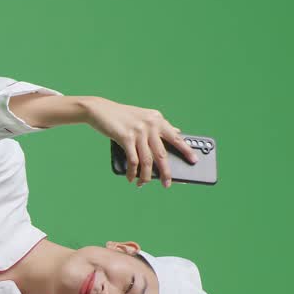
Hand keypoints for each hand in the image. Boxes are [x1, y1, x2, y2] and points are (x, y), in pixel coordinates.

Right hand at [84, 97, 200, 187]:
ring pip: (147, 160)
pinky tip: (131, 177)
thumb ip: (160, 125)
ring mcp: (138, 131)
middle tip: (168, 183)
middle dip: (166, 172)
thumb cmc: (121, 115)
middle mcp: (151, 125)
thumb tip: (177, 132)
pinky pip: (133, 160)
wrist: (100, 109)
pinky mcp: (125, 137)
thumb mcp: (144, 116)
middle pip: (162, 154)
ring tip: (144, 184)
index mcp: (157, 120)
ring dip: (146, 176)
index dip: (186, 150)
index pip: (176, 138)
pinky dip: (133, 172)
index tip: (194, 160)